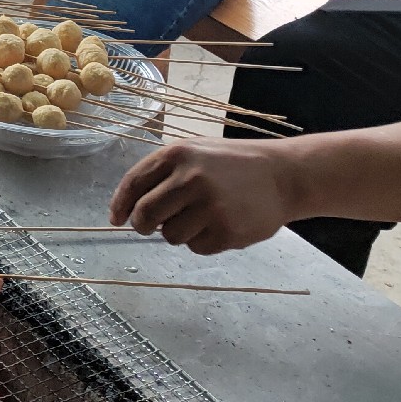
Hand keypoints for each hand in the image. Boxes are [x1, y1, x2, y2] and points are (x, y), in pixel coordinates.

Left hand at [108, 138, 308, 254]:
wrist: (284, 175)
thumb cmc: (232, 165)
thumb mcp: (194, 153)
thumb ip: (162, 174)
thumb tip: (128, 208)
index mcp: (177, 155)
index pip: (133, 184)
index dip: (120, 205)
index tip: (116, 219)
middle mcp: (190, 179)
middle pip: (145, 215)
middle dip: (142, 225)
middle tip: (150, 227)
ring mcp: (209, 206)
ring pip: (170, 236)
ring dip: (179, 233)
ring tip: (201, 218)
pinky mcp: (227, 231)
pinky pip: (196, 248)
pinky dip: (202, 242)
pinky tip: (220, 225)